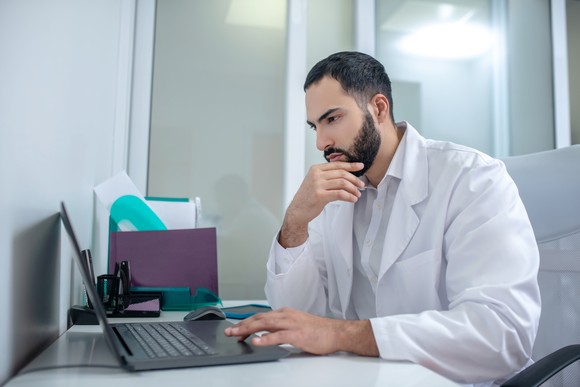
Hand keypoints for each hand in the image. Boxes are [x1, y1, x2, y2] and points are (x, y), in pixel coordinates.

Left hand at [223, 307, 378, 356]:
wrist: (337, 332)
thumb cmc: (319, 331)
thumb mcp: (296, 326)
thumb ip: (281, 328)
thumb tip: (267, 334)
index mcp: (285, 313)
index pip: (261, 316)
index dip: (247, 322)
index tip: (236, 329)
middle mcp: (286, 315)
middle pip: (259, 318)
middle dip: (242, 324)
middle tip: (229, 331)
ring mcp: (291, 324)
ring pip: (265, 324)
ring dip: (248, 329)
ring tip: (236, 334)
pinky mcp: (297, 334)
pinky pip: (278, 336)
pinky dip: (265, 338)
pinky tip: (256, 341)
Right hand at [280, 162, 364, 246]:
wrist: (297, 210)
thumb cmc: (308, 197)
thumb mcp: (315, 182)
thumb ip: (327, 176)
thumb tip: (346, 174)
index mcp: (316, 169)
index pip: (337, 164)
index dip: (350, 165)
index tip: (360, 166)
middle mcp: (316, 175)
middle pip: (341, 173)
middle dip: (354, 179)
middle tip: (361, 184)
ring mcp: (317, 185)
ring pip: (342, 183)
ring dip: (353, 189)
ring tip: (358, 194)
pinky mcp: (320, 195)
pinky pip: (340, 194)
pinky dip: (349, 196)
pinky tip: (352, 199)